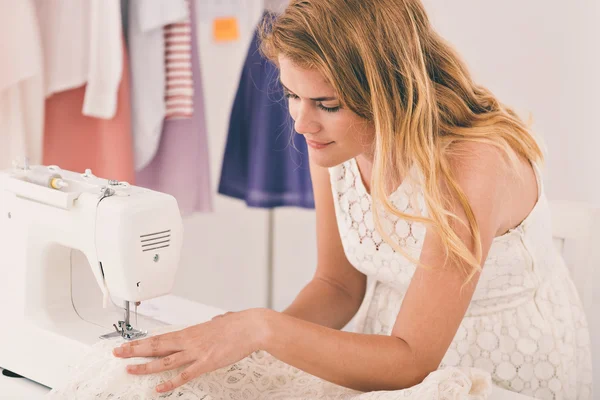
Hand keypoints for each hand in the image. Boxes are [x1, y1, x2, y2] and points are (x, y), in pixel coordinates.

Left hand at [112, 308, 268, 392]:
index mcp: (192, 331)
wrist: (253, 326)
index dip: (142, 341)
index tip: (128, 343)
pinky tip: (159, 388)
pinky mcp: (206, 363)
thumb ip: (216, 322)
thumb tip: (216, 320)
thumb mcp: (223, 320)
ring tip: (130, 370)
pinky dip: (170, 382)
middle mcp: (190, 340)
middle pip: (156, 346)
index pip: (161, 337)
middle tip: (118, 353)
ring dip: (146, 366)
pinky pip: (184, 375)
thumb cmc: (240, 323)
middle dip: (135, 350)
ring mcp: (196, 352)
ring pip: (165, 360)